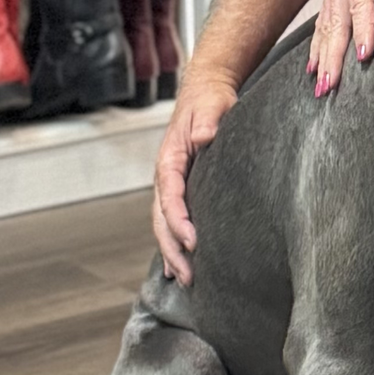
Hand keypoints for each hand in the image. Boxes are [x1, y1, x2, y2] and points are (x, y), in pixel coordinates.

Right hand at [152, 71, 237, 284]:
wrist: (204, 93)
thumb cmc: (209, 100)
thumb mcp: (211, 104)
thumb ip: (208, 120)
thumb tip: (204, 136)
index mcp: (169, 160)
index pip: (170, 195)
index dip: (179, 220)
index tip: (192, 242)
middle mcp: (165, 177)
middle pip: (162, 219)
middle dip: (173, 249)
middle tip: (189, 276)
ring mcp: (170, 186)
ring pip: (164, 226)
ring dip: (173, 253)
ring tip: (186, 281)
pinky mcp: (181, 190)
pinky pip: (173, 222)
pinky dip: (175, 245)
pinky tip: (179, 268)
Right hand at [309, 0, 373, 96]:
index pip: (360, 2)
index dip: (364, 29)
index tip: (365, 55)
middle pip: (336, 23)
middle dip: (332, 56)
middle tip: (331, 86)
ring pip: (325, 26)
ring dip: (322, 57)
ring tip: (321, 86)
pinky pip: (323, 22)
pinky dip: (317, 45)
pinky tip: (313, 68)